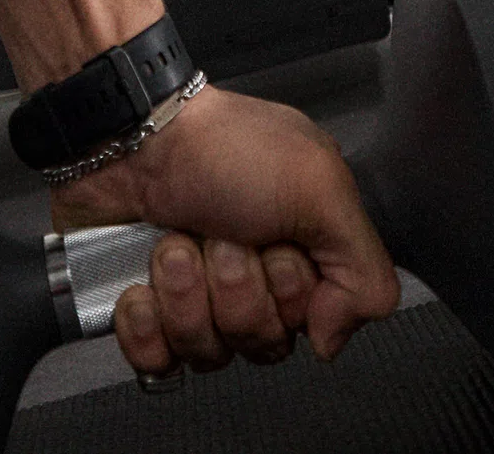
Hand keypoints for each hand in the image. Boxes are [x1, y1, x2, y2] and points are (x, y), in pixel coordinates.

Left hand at [50, 86, 399, 377]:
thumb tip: (333, 340)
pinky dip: (145, 325)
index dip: (289, 293)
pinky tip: (141, 287)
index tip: (276, 244)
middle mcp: (254, 280)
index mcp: (302, 253)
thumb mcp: (320, 187)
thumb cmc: (219, 146)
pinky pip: (155, 360)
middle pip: (261, 342)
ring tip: (177, 241)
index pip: (311, 325)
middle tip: (223, 232)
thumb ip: (363, 271)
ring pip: (208, 351)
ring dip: (186, 292)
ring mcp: (198, 297)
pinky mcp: (149, 311)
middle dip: (235, 287)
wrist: (130, 134)